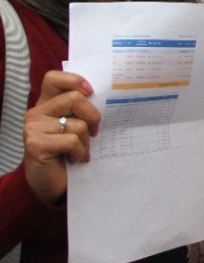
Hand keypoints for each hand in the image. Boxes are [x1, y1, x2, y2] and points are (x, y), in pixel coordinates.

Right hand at [23, 70, 100, 204]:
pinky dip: (80, 152)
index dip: (75, 80)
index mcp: (47, 104)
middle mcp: (36, 112)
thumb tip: (109, 98)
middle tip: (95, 132)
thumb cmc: (68, 153)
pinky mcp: (35, 144)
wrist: (51, 184)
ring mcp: (33, 128)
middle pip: (75, 98)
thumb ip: (80, 111)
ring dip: (86, 141)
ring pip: (77, 123)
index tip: (91, 92)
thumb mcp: (75, 127)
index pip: (54, 78)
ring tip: (81, 151)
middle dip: (93, 116)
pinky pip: (71, 141)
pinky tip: (75, 159)